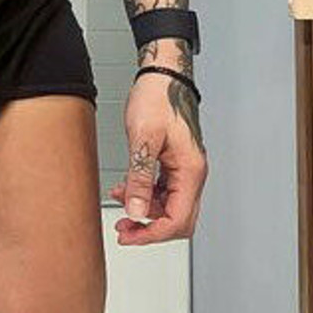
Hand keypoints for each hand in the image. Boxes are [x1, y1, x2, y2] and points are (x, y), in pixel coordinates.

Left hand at [109, 71, 206, 245]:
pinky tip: (126, 188)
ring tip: (119, 203)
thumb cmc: (157, 98)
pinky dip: (144, 194)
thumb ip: (140, 177)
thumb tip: (135, 210)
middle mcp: (192, 173)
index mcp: (191, 170)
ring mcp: (184, 169)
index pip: (178, 219)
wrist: (162, 76)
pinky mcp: (174, 163)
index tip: (130, 235)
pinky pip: (163, 190)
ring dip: (144, 210)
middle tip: (124, 229)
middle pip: (178, 219)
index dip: (153, 233)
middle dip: (150, 228)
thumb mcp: (143, 138)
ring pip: (169, 206)